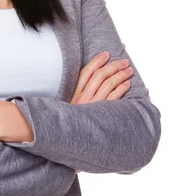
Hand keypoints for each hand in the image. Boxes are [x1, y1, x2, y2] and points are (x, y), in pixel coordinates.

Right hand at [71, 51, 132, 172]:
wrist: (67, 141)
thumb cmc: (71, 124)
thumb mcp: (70, 107)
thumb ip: (79, 95)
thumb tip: (91, 83)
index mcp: (74, 93)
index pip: (86, 72)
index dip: (96, 61)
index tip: (106, 54)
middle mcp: (82, 98)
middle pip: (99, 75)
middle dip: (113, 66)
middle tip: (123, 62)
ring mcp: (92, 105)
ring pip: (108, 84)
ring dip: (120, 75)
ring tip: (128, 71)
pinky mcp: (101, 114)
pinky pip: (113, 98)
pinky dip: (121, 89)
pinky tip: (127, 85)